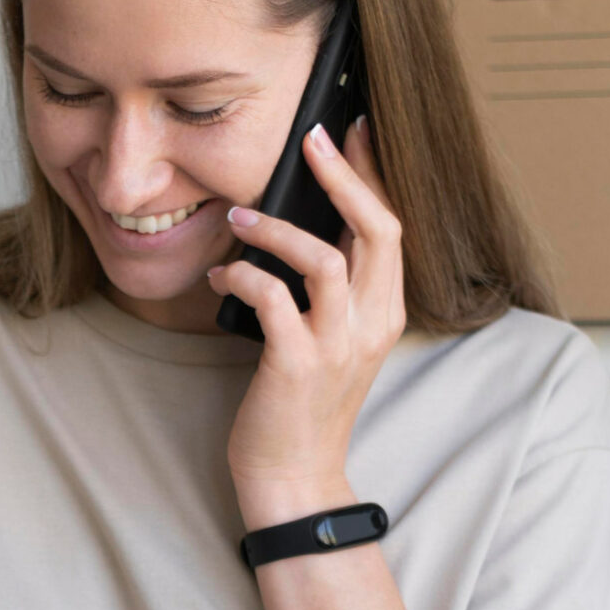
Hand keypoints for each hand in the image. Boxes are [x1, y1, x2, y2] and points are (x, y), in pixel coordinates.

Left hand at [209, 118, 404, 530]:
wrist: (292, 479)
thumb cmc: (299, 407)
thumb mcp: (330, 342)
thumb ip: (327, 290)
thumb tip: (296, 225)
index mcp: (384, 314)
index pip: (390, 228)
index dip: (370, 175)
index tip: (349, 130)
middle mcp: (370, 326)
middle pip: (376, 229)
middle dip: (341, 176)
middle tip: (307, 140)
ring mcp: (336, 347)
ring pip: (323, 259)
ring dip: (277, 229)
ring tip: (239, 218)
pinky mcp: (295, 365)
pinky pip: (272, 298)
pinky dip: (241, 277)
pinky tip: (219, 278)